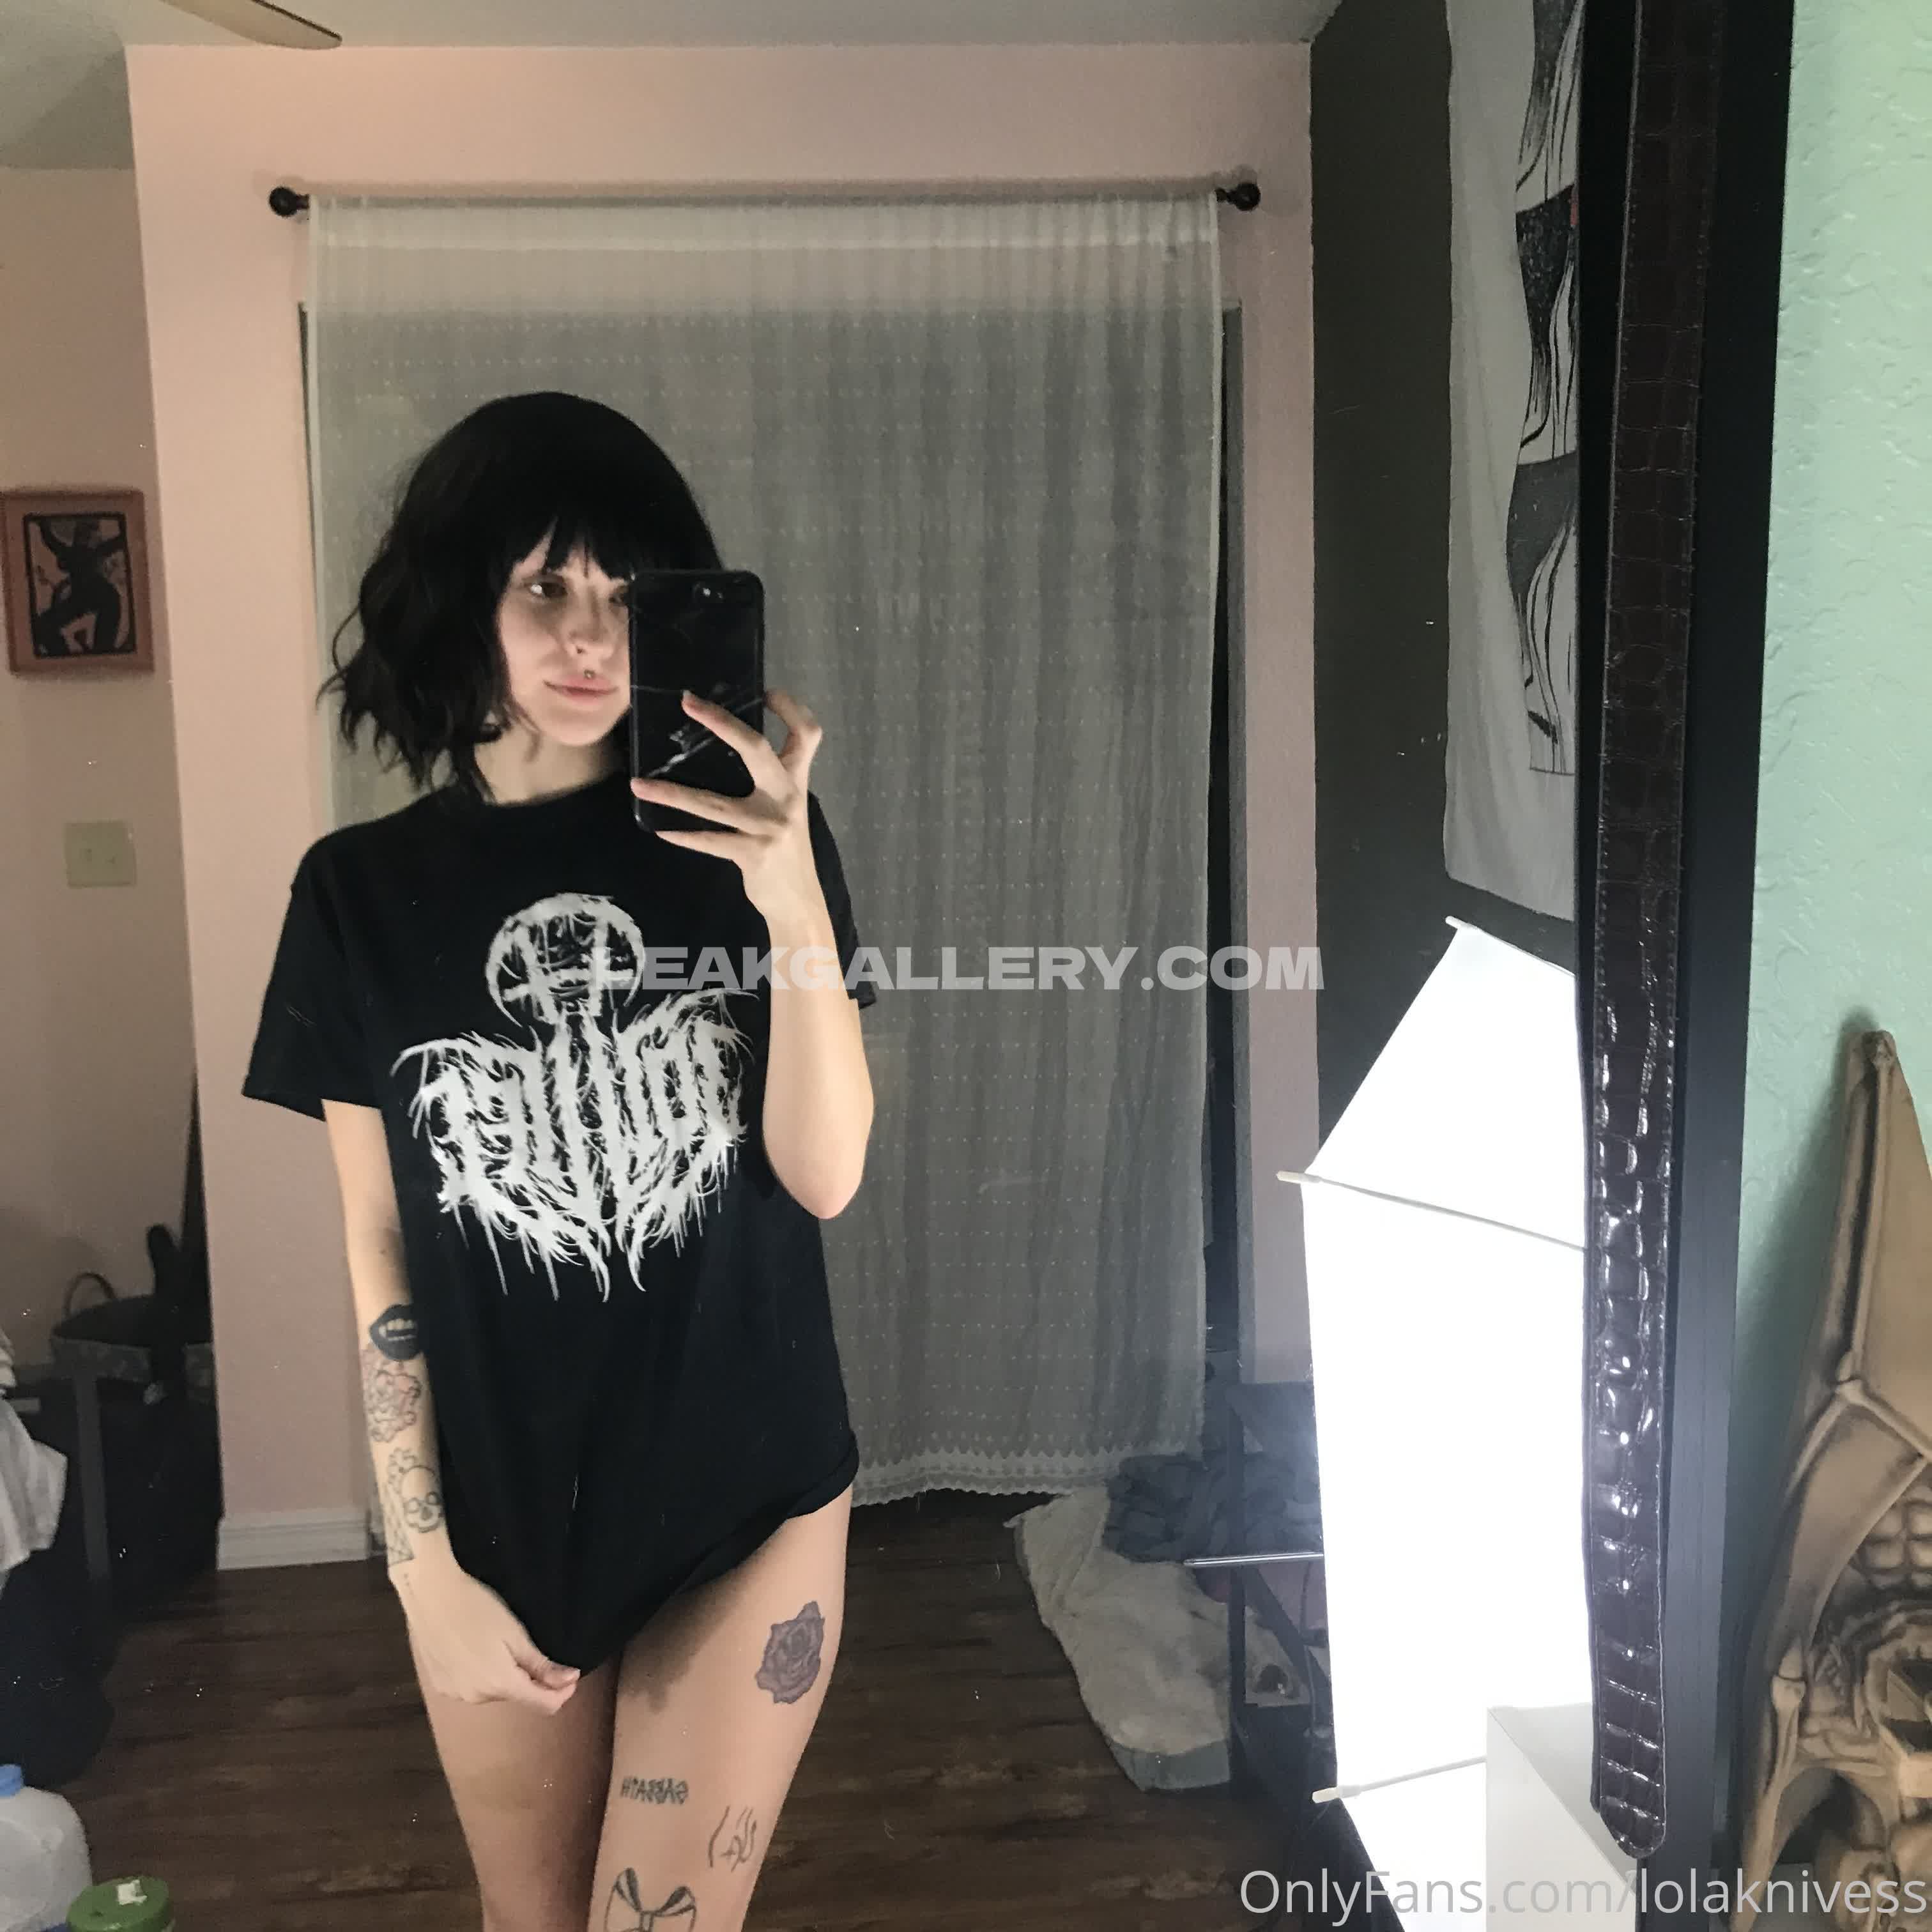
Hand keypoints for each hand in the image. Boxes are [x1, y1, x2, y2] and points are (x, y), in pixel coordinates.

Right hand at [395, 1559, 581, 1711]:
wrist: (431, 1594)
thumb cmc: (477, 1607)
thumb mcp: (516, 1634)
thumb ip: (542, 1665)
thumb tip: (569, 1681)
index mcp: (500, 1685)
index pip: (544, 1705)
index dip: (562, 1692)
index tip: (570, 1674)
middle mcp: (477, 1698)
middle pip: (517, 1695)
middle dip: (529, 1679)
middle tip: (528, 1646)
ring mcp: (455, 1694)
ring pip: (493, 1691)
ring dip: (503, 1676)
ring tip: (497, 1644)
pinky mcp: (440, 1685)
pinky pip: (471, 1687)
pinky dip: (480, 1675)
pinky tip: (475, 1650)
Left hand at [630, 688, 831, 931]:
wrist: (798, 901)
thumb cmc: (786, 849)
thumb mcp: (787, 808)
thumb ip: (770, 782)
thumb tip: (728, 751)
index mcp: (796, 781)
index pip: (807, 734)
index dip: (791, 708)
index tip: (766, 692)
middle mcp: (786, 797)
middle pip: (756, 748)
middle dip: (721, 721)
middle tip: (687, 702)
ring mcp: (769, 825)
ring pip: (712, 803)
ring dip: (671, 794)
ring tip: (638, 785)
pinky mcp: (753, 853)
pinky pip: (709, 841)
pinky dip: (683, 836)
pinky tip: (661, 831)